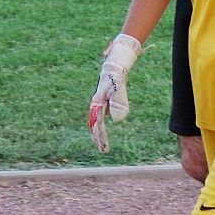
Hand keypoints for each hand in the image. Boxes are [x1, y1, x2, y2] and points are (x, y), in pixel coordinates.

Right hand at [89, 34, 142, 151]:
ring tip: (103, 145)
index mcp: (97, 102)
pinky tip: (104, 132)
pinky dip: (102, 126)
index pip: (97, 124)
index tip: (104, 147)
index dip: (100, 136)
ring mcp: (100, 102)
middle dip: (99, 138)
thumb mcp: (118, 88)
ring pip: (98, 121)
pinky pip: (101, 117)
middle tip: (104, 151)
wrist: (115, 63)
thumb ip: (119, 103)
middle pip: (96, 124)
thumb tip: (118, 120)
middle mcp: (97, 104)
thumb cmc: (115, 75)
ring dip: (100, 133)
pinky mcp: (105, 100)